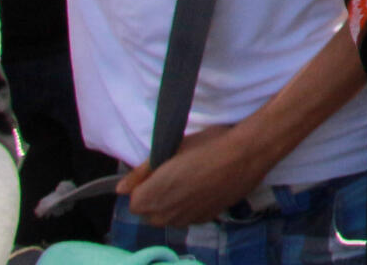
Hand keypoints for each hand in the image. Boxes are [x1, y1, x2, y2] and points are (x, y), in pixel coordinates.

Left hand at [116, 123, 266, 227]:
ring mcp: (187, 219)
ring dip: (173, 204)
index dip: (145, 185)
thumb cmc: (207, 145)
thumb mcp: (171, 150)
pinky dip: (191, 207)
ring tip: (192, 181)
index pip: (134, 200)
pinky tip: (205, 188)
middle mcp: (166, 215)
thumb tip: (120, 189)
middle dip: (156, 197)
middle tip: (175, 174)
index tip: (160, 170)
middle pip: (150, 212)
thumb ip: (141, 172)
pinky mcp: (206, 218)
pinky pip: (188, 217)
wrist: (247, 153)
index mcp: (152, 196)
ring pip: (169, 217)